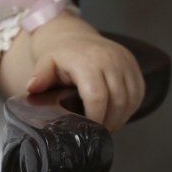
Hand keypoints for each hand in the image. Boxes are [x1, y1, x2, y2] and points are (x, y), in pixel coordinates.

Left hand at [25, 36, 145, 133]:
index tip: (88, 130)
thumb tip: (33, 87)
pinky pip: (138, 92)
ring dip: (121, 118)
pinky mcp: (133, 65)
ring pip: (130, 98)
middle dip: (109, 122)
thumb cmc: (59, 55)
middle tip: (98, 134)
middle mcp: (111, 59)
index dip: (95, 118)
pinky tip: (117, 116)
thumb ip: (40, 76)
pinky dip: (130, 108)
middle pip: (117, 100)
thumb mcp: (45, 63)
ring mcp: (125, 61)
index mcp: (88, 61)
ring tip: (107, 127)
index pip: (97, 96)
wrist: (74, 37)